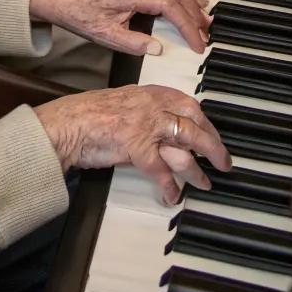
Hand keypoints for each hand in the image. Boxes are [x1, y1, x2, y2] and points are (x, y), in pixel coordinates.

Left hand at [30, 0, 211, 53]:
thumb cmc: (80, 12)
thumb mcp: (105, 35)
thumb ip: (134, 43)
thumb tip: (159, 48)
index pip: (170, 6)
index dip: (188, 25)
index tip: (198, 44)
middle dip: (195, 13)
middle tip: (207, 34)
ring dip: (192, 1)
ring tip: (206, 21)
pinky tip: (190, 3)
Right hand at [35, 84, 231, 201]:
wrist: (67, 124)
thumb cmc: (88, 115)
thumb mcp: (123, 105)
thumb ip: (145, 113)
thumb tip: (164, 131)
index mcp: (149, 94)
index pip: (188, 104)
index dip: (205, 122)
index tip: (213, 134)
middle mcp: (151, 106)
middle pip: (193, 122)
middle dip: (213, 144)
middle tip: (224, 162)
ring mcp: (145, 125)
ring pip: (184, 145)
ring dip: (197, 168)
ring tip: (206, 183)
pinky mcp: (136, 146)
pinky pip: (161, 170)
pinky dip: (169, 186)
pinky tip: (173, 197)